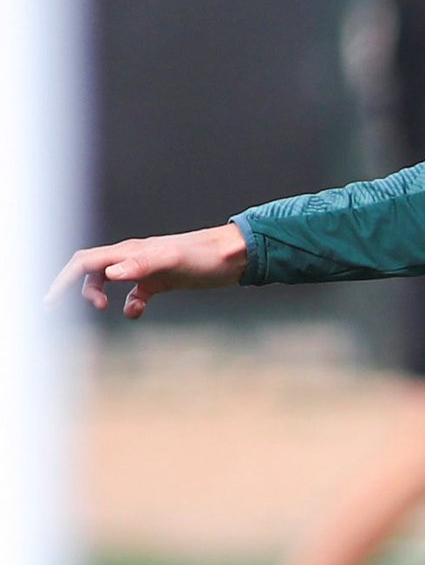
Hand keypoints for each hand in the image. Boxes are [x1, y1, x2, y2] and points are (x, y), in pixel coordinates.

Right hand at [47, 223, 247, 317]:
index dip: (64, 280)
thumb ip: (141, 265)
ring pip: (110, 281)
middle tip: (63, 308)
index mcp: (129, 251)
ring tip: (106, 308)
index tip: (50, 301)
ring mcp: (147, 269)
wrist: (234, 256)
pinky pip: (136, 293)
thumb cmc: (205, 254)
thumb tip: (110, 274)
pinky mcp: (162, 281)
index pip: (86, 262)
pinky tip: (136, 312)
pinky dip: (131, 304)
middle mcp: (133, 258)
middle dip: (74, 287)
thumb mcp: (172, 260)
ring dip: (100, 295)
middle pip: (91, 270)